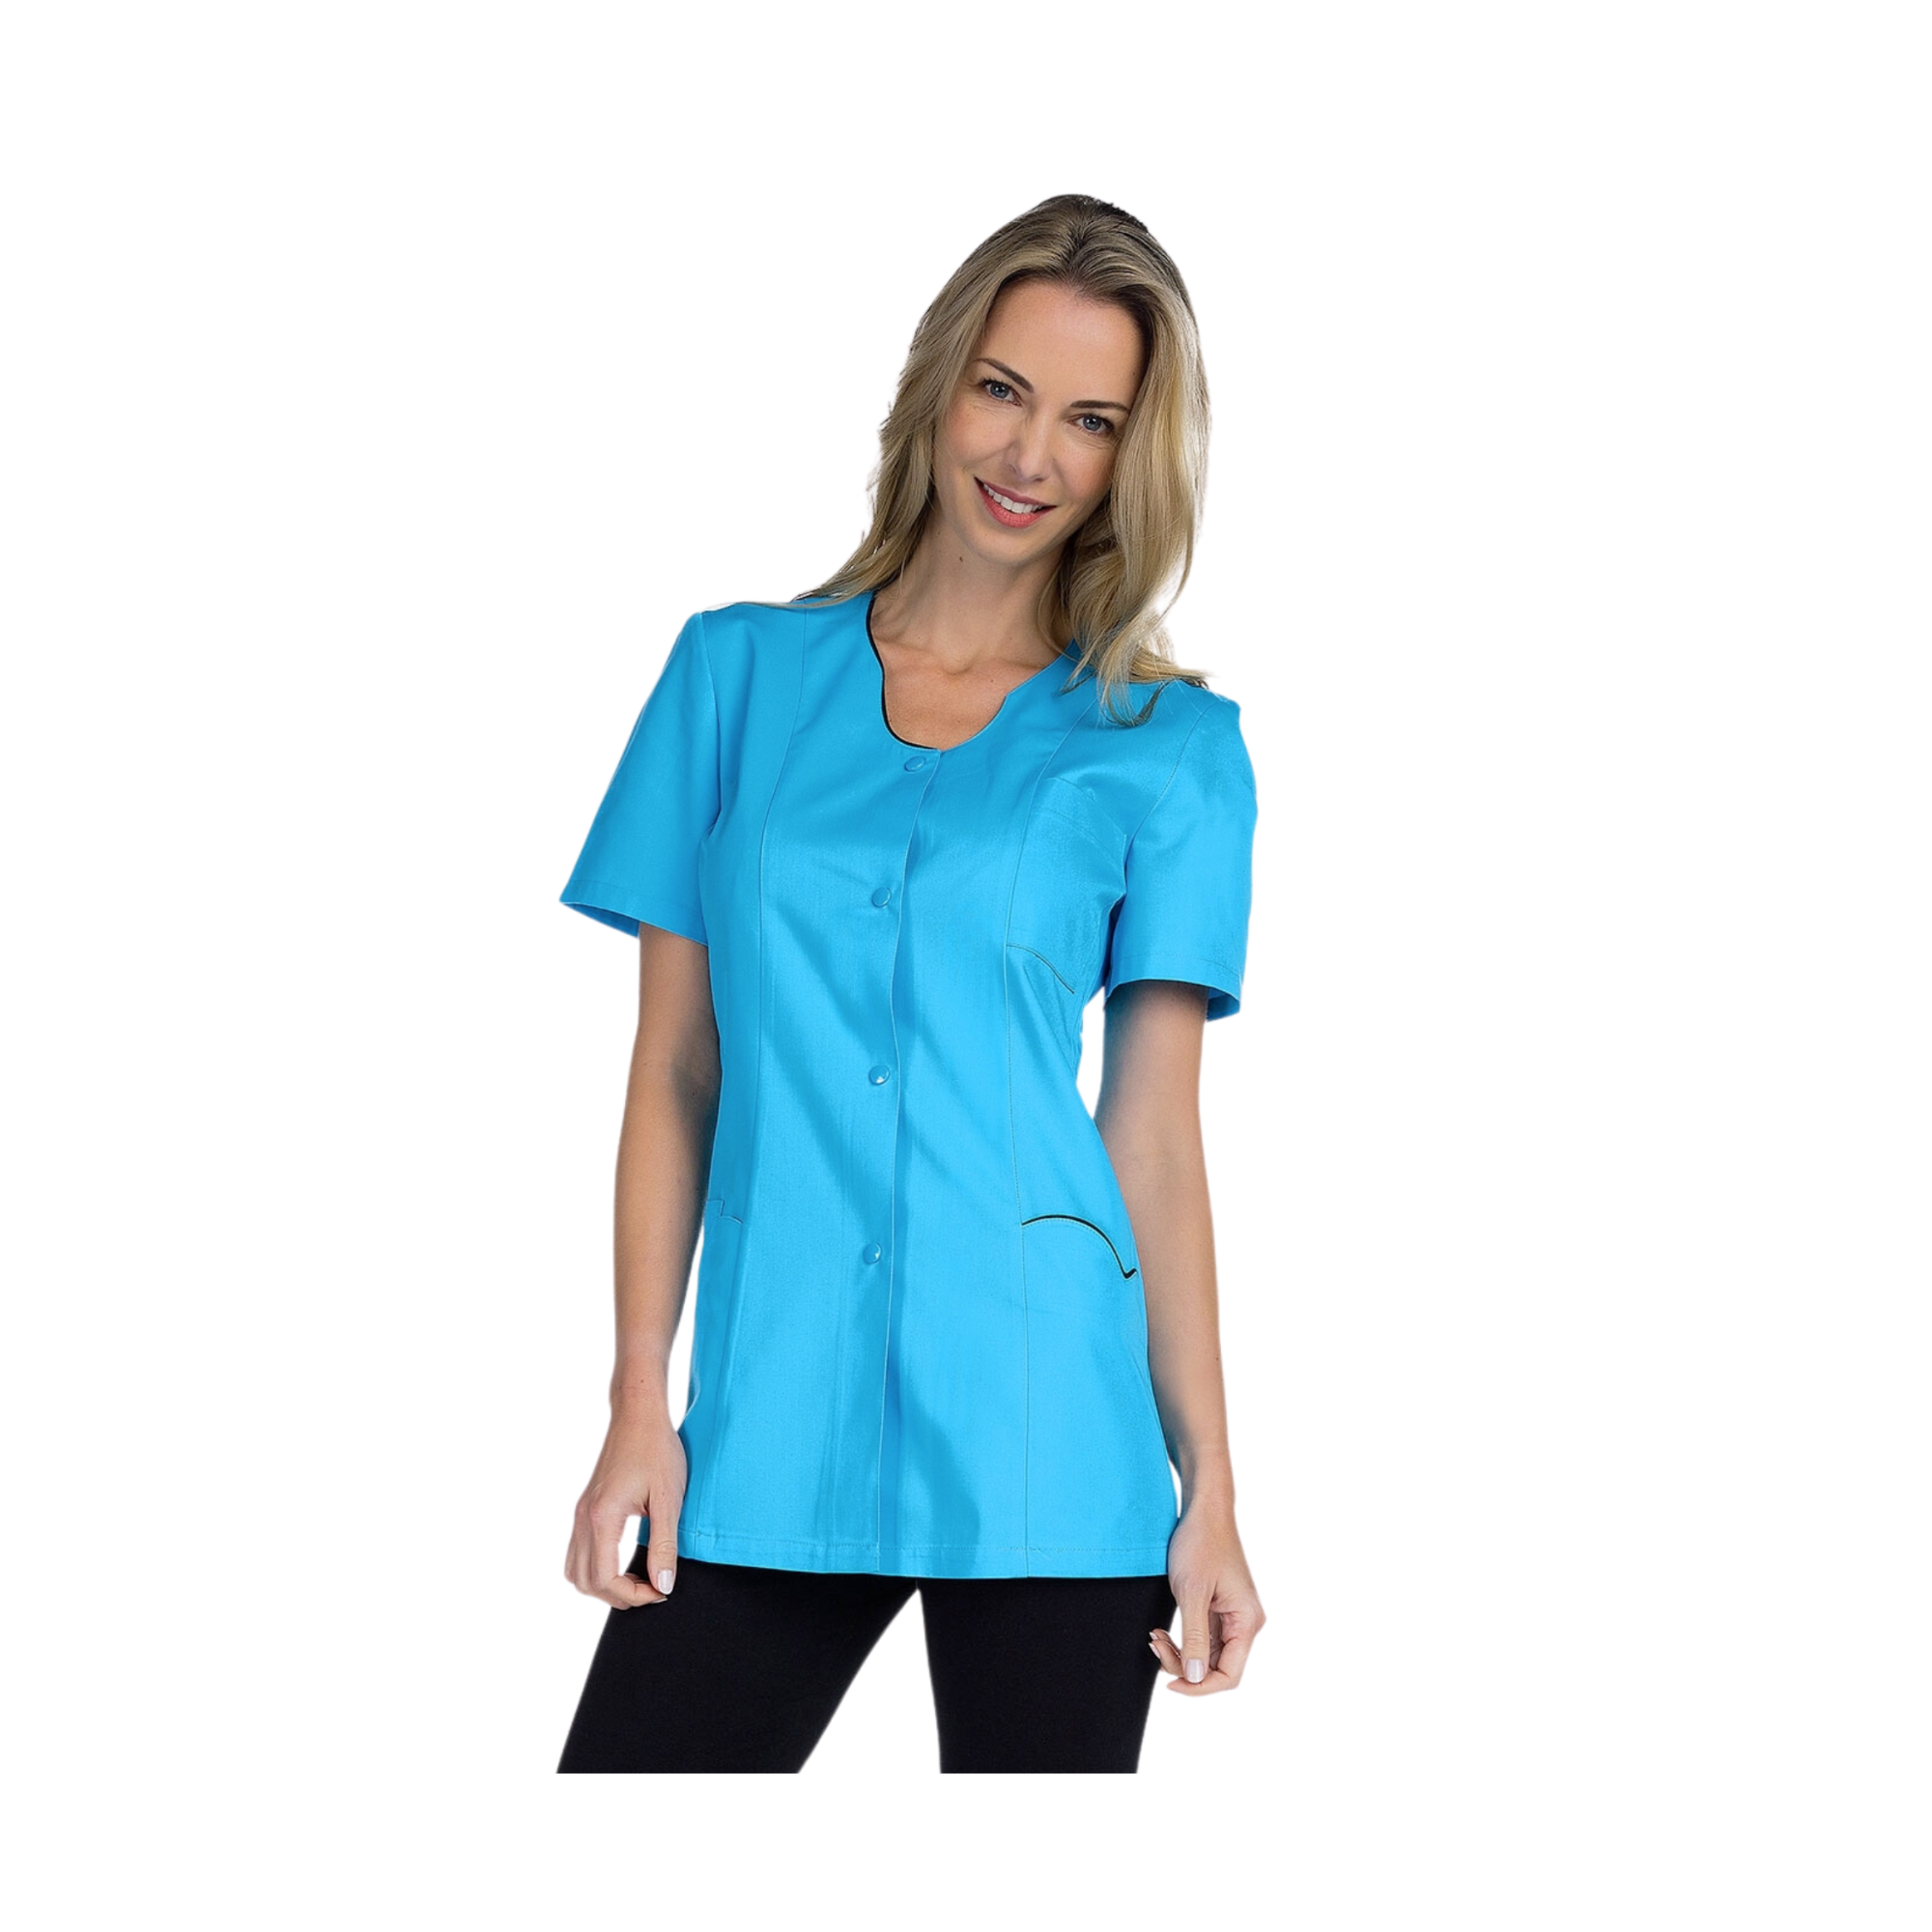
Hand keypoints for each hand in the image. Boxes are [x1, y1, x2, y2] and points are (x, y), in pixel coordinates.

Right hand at [565, 1408, 686, 1608]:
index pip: (606, 1579)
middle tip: (653, 1590)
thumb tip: (663, 1585)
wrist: (638, 1415)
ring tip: (637, 1581)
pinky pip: (577, 1553)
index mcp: (602, 1518)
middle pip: (586, 1582)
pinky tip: (622, 1562)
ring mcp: (581, 1513)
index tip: (661, 1592)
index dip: (634, 1596)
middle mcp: (583, 1518)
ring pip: (575, 1571)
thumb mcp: (668, 1499)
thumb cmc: (657, 1450)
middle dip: (619, 1596)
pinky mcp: (585, 1508)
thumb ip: (664, 1545)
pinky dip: (595, 1569)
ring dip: (603, 1586)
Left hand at [1150, 1501, 1263, 1694]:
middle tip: (1154, 1644)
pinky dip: (1181, 1641)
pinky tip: (1160, 1631)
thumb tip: (1194, 1677)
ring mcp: (1232, 1617)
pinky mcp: (1218, 1610)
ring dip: (1179, 1654)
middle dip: (1183, 1666)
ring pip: (1206, 1656)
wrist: (1203, 1510)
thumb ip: (1194, 1637)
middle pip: (1216, 1668)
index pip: (1229, 1675)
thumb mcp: (1191, 1592)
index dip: (1200, 1687)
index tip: (1169, 1683)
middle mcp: (1245, 1623)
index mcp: (1246, 1621)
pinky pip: (1202, 1639)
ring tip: (1154, 1636)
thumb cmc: (1200, 1544)